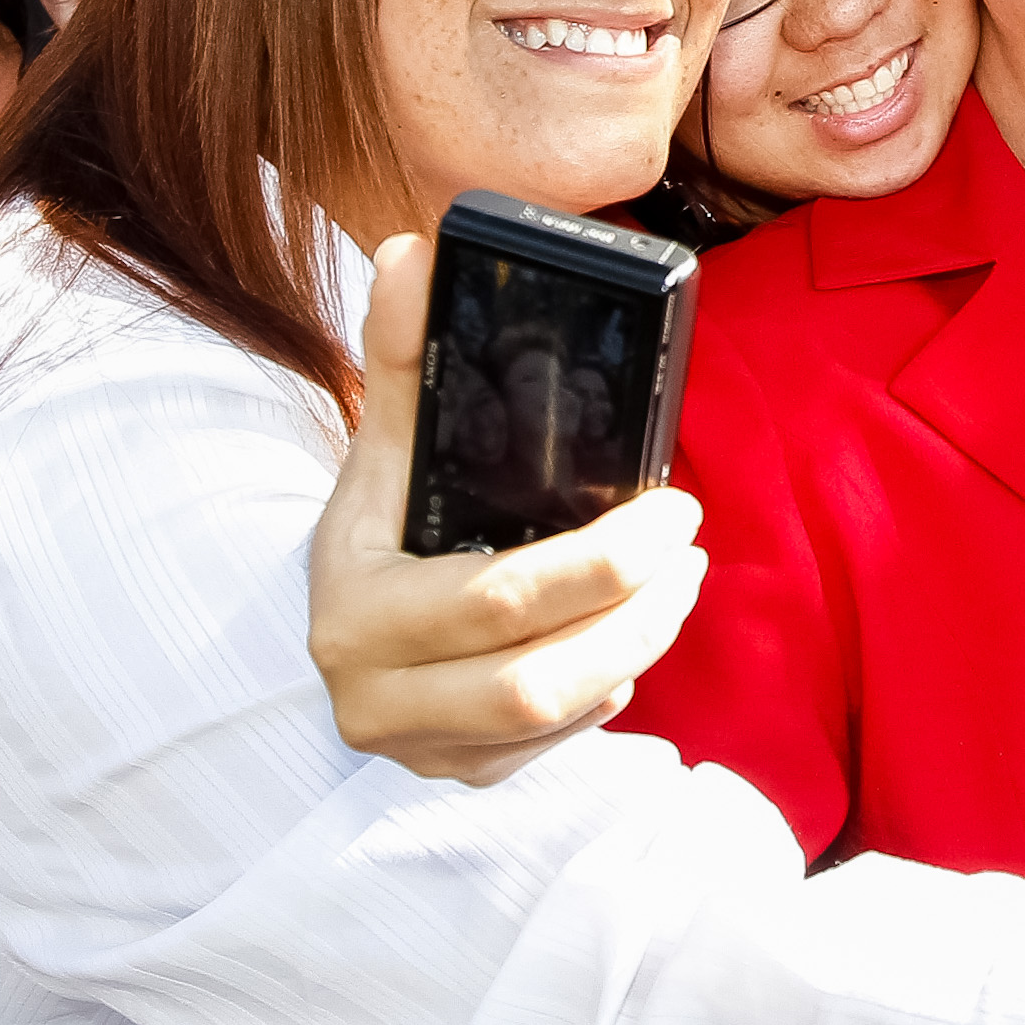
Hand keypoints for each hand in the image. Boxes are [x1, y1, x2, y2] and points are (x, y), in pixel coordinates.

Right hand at [309, 233, 708, 785]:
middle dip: (639, 612)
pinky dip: (605, 692)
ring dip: (639, 648)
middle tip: (689, 546)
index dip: (604, 563)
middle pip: (539, 678)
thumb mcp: (384, 444)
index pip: (497, 601)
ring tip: (679, 583)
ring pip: (556, 716)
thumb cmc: (378, 522)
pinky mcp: (458, 773)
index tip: (672, 507)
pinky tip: (623, 640)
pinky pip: (554, 745)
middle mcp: (374, 696)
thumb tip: (413, 252)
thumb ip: (405, 356)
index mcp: (355, 613)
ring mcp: (417, 747)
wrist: (335, 616)